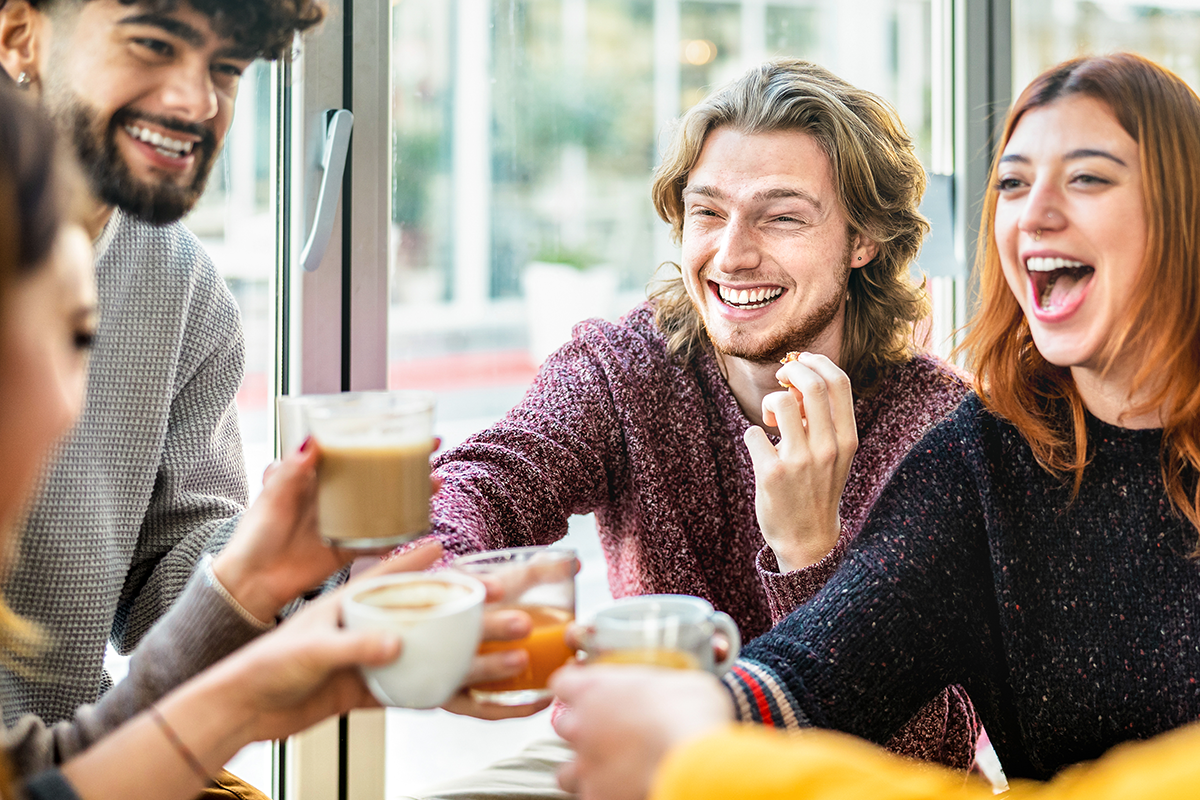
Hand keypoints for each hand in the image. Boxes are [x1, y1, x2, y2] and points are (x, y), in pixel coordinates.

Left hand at [199, 541, 445, 742]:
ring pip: (407, 648)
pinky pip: (399, 686)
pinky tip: (445, 687)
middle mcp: (355, 627)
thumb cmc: (264, 666)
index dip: (412, 559)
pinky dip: (420, 686)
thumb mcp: (311, 649)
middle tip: (471, 600)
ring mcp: (359, 658)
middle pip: (405, 611)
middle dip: (439, 604)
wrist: (244, 710)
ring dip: (436, 647)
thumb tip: (396, 644)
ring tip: (469, 643)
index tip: (441, 543)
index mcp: (341, 605)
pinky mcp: (359, 688)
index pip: (383, 575)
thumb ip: (354, 646)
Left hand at [219, 437, 448, 623]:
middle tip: (432, 455)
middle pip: (377, 474)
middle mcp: (334, 495)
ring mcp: (346, 521)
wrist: (253, 581)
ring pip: (386, 502)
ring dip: (412, 494)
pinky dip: (402, 533)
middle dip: (407, 463)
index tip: (403, 427)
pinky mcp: (350, 547)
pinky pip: (381, 538)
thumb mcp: (272, 497)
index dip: (379, 438)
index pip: (352, 449)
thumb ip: (291, 471)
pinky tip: (421, 525)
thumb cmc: (255, 535)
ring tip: (434, 486)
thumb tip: (310, 441)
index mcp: (315, 476)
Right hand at [439, 554, 579, 720]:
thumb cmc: (482, 610)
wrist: (446, 647)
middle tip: (523, 624)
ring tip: (523, 660)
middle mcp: (439, 633)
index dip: (473, 586)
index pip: (452, 586)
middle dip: (490, 627)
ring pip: (465, 671)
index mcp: (447, 596)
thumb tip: (577, 563)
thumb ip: (536, 572)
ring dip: (492, 667)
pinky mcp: (456, 700)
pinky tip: (540, 698)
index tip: (499, 587)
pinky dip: (510, 707)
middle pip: (458, 631)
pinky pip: (481, 708)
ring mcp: (444, 669)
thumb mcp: (501, 584)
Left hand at [550, 665, 734, 799]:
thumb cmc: (689, 716)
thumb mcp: (682, 682)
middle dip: (582, 731)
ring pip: (566, 771)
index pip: (563, 683)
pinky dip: (604, 794)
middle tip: (610, 734)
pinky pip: (589, 796)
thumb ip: (663, 686)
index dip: (576, 689)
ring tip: (610, 772)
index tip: (588, 693)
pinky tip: (624, 790)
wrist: (690, 763)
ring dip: (584, 770)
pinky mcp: (595, 796)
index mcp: (595, 689)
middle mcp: (581, 725)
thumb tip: (676, 690)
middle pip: (563, 726)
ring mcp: (585, 764)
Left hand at [744, 352, 856, 571]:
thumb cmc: (817, 486)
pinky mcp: (771, 473)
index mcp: (847, 439)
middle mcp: (827, 448)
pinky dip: (753, 436)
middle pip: (811, 384)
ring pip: (781, 402)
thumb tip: (797, 379)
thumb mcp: (833, 454)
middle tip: (780, 378)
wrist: (807, 538)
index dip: (816, 362)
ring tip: (771, 420)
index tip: (800, 362)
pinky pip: (753, 433)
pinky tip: (761, 451)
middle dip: (790, 370)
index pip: (839, 383)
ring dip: (771, 401)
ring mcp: (800, 461)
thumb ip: (822, 419)